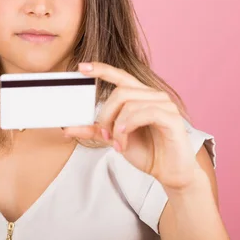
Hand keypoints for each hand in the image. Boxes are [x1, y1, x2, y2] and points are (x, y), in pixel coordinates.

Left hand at [62, 62, 198, 190]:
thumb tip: (67, 128)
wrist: (169, 172)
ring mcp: (165, 104)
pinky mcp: (172, 117)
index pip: (120, 76)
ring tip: (118, 142)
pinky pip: (144, 113)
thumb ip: (95, 131)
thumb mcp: (115, 139)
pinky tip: (124, 139)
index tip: (81, 67)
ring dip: (117, 126)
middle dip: (106, 114)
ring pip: (130, 104)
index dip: (101, 69)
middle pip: (120, 92)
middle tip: (106, 134)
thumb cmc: (148, 152)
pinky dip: (129, 126)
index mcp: (140, 96)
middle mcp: (153, 95)